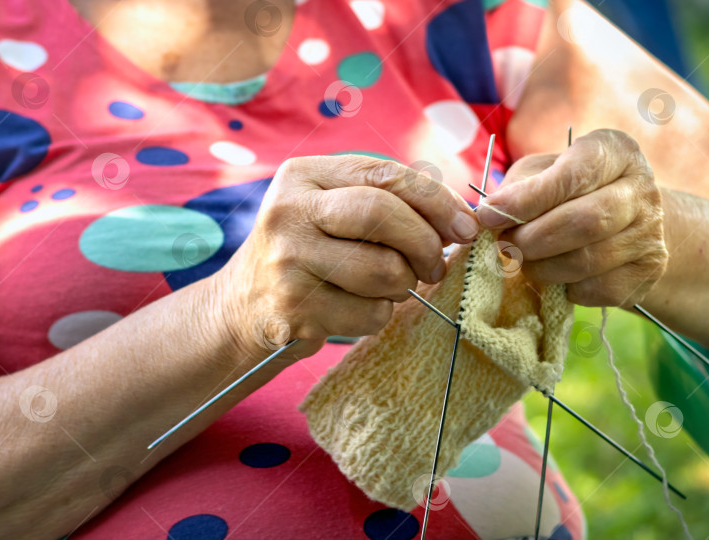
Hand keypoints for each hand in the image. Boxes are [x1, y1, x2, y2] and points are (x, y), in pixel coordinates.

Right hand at [221, 155, 479, 360]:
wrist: (242, 307)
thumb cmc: (306, 252)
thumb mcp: (331, 211)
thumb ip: (386, 202)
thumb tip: (463, 221)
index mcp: (302, 176)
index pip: (384, 174)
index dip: (436, 201)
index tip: (466, 227)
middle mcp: (288, 212)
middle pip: (380, 215)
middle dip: (425, 243)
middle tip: (434, 265)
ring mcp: (286, 261)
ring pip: (383, 270)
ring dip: (403, 286)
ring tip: (388, 287)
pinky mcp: (292, 309)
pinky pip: (369, 314)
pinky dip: (378, 315)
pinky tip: (356, 309)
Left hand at [476, 129, 667, 307]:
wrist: (625, 222)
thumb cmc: (570, 190)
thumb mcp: (542, 172)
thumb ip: (517, 187)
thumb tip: (488, 215)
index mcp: (615, 152)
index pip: (573, 176)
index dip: (526, 199)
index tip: (488, 216)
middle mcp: (642, 189)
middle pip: (584, 222)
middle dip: (531, 239)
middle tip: (504, 244)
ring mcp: (651, 233)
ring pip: (586, 261)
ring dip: (540, 267)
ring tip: (523, 260)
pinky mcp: (647, 272)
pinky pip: (595, 290)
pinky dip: (563, 288)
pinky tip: (554, 274)